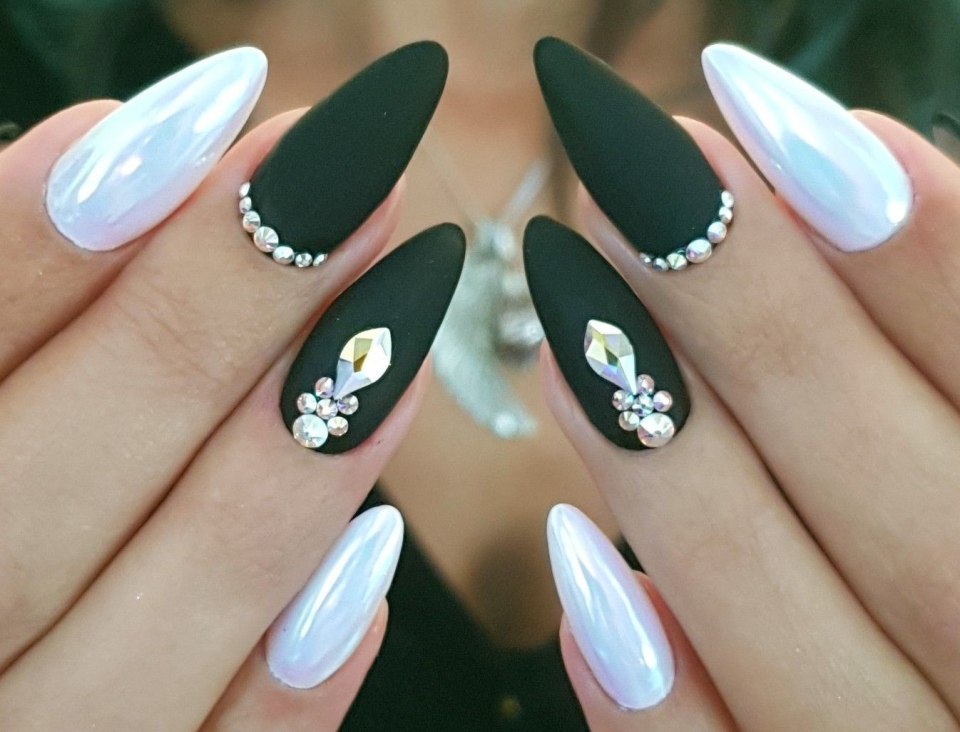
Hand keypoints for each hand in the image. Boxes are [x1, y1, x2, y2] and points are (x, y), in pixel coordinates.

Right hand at [0, 42, 455, 729]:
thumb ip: (11, 309)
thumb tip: (128, 158)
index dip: (49, 234)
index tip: (208, 118)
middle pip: (64, 474)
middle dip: (217, 309)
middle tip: (351, 182)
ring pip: (181, 600)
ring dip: (303, 450)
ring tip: (404, 311)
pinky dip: (301, 665)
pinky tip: (378, 557)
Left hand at [528, 39, 959, 729]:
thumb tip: (854, 173)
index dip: (928, 253)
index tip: (771, 120)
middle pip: (908, 514)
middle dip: (757, 328)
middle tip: (620, 180)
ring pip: (794, 639)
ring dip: (668, 471)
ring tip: (564, 314)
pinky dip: (650, 692)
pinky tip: (575, 563)